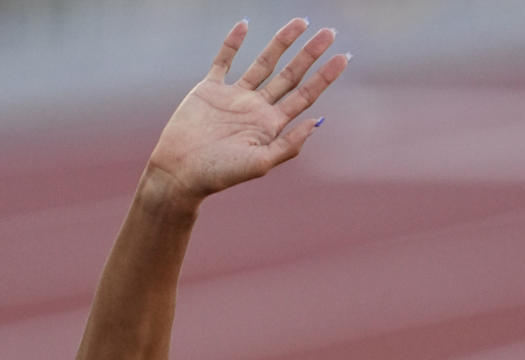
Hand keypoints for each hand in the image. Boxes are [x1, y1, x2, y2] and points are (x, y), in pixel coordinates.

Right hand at [148, 18, 346, 199]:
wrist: (180, 172)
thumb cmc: (219, 174)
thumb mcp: (260, 163)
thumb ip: (288, 144)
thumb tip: (318, 121)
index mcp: (271, 126)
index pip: (304, 96)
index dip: (325, 77)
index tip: (344, 57)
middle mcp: (256, 109)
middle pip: (290, 75)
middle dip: (310, 54)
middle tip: (330, 32)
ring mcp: (234, 97)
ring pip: (264, 62)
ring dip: (282, 42)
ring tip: (301, 21)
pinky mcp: (210, 89)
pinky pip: (224, 60)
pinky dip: (232, 42)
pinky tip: (244, 24)